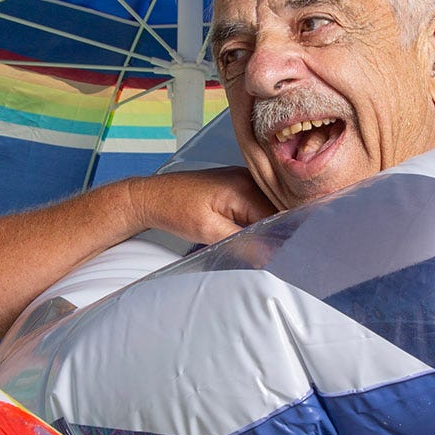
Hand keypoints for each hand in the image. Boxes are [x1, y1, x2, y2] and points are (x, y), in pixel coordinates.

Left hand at [127, 167, 274, 245]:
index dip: (281, 236)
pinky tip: (249, 231)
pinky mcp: (237, 185)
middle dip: (276, 230)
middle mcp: (248, 179)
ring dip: (266, 225)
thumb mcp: (208, 231)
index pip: (279, 215)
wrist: (153, 196)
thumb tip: (267, 255)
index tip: (280, 254)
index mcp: (244, 187)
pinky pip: (257, 203)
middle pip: (277, 210)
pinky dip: (256, 218)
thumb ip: (241, 242)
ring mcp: (244, 180)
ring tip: (257, 242)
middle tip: (268, 251)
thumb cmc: (174, 208)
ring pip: (269, 207)